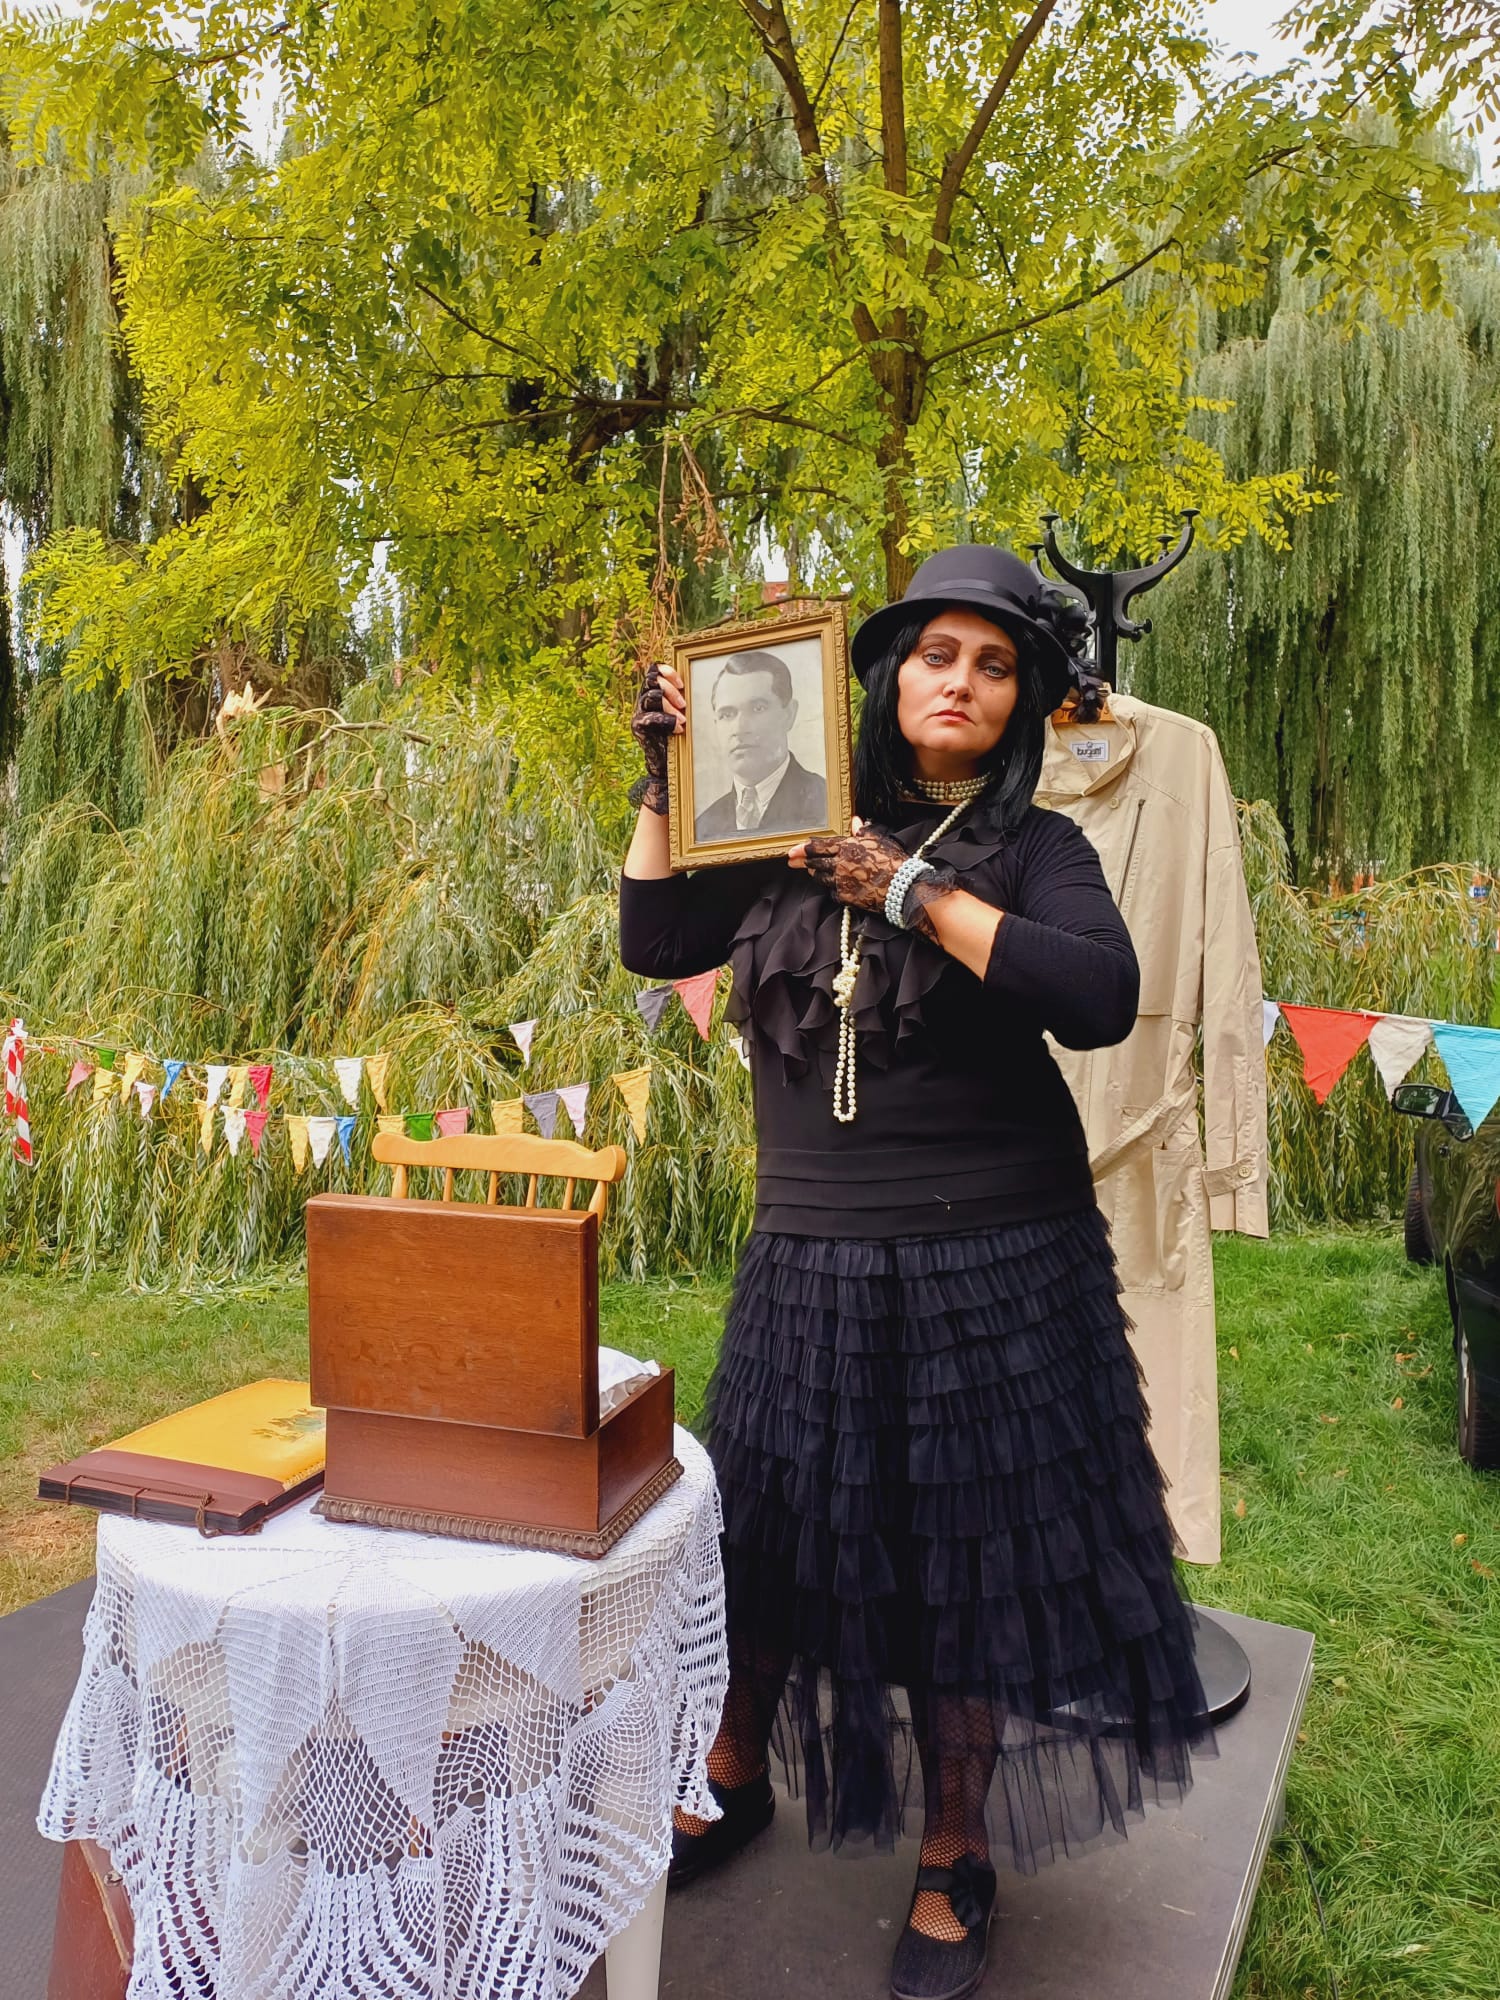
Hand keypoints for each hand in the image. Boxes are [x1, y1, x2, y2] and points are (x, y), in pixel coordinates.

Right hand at [628, 662, 684, 815]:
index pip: (653, 670)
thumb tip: (695, 682)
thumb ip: (682, 698)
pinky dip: (666, 720)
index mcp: (653, 693)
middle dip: (670, 689)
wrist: (668, 765)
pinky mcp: (638, 727)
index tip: (682, 683)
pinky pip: (650, 717)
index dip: (666, 671)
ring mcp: (639, 713)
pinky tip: (678, 728)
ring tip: (683, 719)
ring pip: (651, 696)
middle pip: (651, 679)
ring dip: (670, 705)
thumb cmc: (677, 737)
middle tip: (684, 704)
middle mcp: (643, 700)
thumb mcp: (682, 713)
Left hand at [790, 822, 956, 939]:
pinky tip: (833, 886)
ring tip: (812, 872)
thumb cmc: (893, 860)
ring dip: (815, 874)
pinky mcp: (845, 897)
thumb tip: (855, 821)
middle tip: (792, 862)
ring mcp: (841, 881)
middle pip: (814, 863)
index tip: (792, 851)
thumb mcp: (878, 840)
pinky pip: (832, 892)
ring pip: (820, 878)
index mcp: (847, 847)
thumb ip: (862, 832)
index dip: (803, 849)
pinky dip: (831, 888)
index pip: (818, 847)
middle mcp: (840, 864)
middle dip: (802, 862)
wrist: (903, 885)